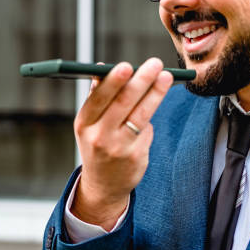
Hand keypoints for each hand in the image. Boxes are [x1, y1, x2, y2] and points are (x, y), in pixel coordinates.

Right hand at [72, 58, 173, 229]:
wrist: (103, 185)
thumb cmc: (97, 144)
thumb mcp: (89, 124)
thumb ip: (96, 98)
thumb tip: (102, 68)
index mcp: (84, 123)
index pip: (99, 98)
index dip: (113, 82)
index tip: (127, 65)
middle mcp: (99, 136)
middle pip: (123, 104)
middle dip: (141, 81)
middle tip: (155, 64)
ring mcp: (118, 148)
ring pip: (141, 115)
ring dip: (155, 94)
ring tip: (165, 77)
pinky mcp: (136, 157)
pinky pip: (147, 130)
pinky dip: (150, 116)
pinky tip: (154, 103)